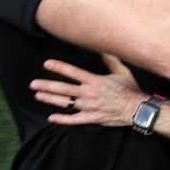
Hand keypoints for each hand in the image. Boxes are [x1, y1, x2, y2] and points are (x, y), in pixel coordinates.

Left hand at [30, 55, 145, 126]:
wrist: (136, 109)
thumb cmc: (130, 89)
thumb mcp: (122, 71)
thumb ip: (111, 61)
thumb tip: (102, 50)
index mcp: (96, 81)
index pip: (74, 73)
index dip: (59, 68)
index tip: (47, 64)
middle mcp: (90, 93)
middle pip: (64, 89)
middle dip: (47, 86)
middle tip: (33, 84)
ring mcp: (90, 107)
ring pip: (66, 103)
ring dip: (51, 99)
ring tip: (39, 96)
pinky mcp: (92, 118)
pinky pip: (74, 120)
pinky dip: (62, 119)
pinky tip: (52, 117)